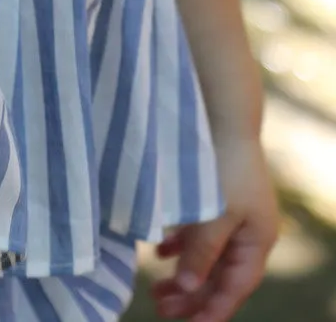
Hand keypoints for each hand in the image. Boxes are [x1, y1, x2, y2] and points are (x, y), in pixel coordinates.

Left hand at [150, 137, 278, 320]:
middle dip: (192, 296)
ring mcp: (231, 213)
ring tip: (156, 290)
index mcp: (258, 239)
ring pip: (206, 256)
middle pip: (219, 275)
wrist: (220, 111)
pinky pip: (197, 231)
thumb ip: (201, 253)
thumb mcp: (213, 214)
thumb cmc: (222, 165)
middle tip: (160, 308)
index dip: (212, 310)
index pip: (235, 288)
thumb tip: (189, 290)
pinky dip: (178, 244)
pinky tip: (159, 251)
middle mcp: (247, 231)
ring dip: (182, 274)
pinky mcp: (213, 195)